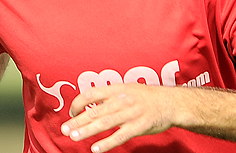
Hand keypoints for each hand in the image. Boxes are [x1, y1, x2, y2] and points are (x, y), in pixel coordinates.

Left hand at [60, 84, 176, 152]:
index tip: (71, 112)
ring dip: (87, 130)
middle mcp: (122, 100)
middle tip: (64, 129)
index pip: (91, 93)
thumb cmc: (147, 97)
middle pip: (95, 110)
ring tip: (74, 137)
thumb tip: (90, 104)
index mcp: (116, 89)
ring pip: (105, 123)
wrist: (171, 102)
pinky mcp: (139, 126)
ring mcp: (131, 113)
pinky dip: (107, 143)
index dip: (78, 103)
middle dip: (78, 120)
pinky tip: (96, 149)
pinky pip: (120, 136)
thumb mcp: (127, 89)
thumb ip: (109, 96)